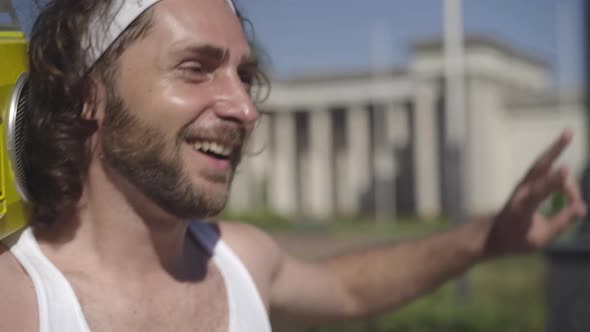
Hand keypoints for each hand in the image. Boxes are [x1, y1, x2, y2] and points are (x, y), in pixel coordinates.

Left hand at [484, 130, 586, 257]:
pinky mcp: (527, 185)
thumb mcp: (540, 239)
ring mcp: (523, 186)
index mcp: (521, 208)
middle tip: (569, 132)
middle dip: (555, 149)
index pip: (540, 191)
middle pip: (540, 166)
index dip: (554, 181)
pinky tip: (568, 181)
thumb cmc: (516, 240)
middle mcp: (521, 192)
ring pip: (543, 165)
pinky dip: (559, 175)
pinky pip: (545, 173)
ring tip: (569, 136)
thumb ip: (561, 222)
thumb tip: (582, 209)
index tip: (565, 168)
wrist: (493, 235)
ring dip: (557, 151)